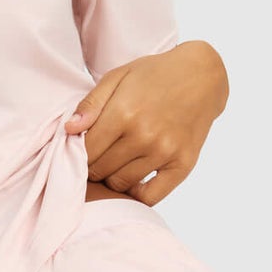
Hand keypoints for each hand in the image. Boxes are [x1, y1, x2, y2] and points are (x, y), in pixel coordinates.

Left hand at [65, 39, 228, 204]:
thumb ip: (91, 104)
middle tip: (96, 157)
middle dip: (92, 166)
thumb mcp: (118, 76)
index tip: (79, 150)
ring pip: (120, 184)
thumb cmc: (155, 74)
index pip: (85, 151)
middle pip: (100, 170)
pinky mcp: (182, 165)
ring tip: (113, 164)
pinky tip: (132, 181)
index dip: (76, 153)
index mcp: (124, 113)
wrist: (202, 76)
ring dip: (111, 178)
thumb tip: (69, 130)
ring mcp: (164, 152)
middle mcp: (144, 136)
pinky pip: (151, 197)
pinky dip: (136, 195)